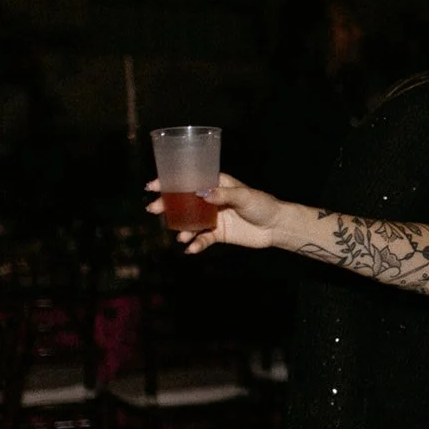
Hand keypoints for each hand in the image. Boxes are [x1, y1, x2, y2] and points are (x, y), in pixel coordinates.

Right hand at [145, 173, 285, 252]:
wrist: (276, 226)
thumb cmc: (263, 204)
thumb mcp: (244, 196)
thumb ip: (223, 194)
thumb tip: (203, 193)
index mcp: (215, 184)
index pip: (188, 180)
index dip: (169, 182)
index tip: (152, 186)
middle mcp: (210, 200)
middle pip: (183, 201)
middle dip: (166, 205)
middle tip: (153, 210)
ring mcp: (212, 217)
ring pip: (189, 221)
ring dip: (181, 228)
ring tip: (181, 235)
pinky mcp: (217, 233)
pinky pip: (202, 238)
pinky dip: (195, 243)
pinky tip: (192, 248)